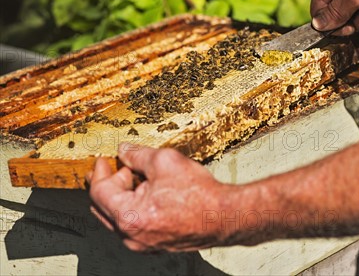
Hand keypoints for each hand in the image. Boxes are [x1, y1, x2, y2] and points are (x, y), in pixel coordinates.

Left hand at [87, 144, 241, 251]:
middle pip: (104, 208)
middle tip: (117, 167)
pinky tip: (150, 192)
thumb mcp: (165, 161)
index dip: (100, 172)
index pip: (99, 192)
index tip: (103, 160)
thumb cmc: (199, 194)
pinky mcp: (155, 244)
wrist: (223, 217)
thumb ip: (138, 155)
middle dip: (109, 184)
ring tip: (138, 177)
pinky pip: (134, 225)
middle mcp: (132, 236)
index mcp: (129, 216)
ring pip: (119, 218)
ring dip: (123, 196)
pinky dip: (134, 207)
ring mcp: (144, 244)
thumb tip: (124, 151)